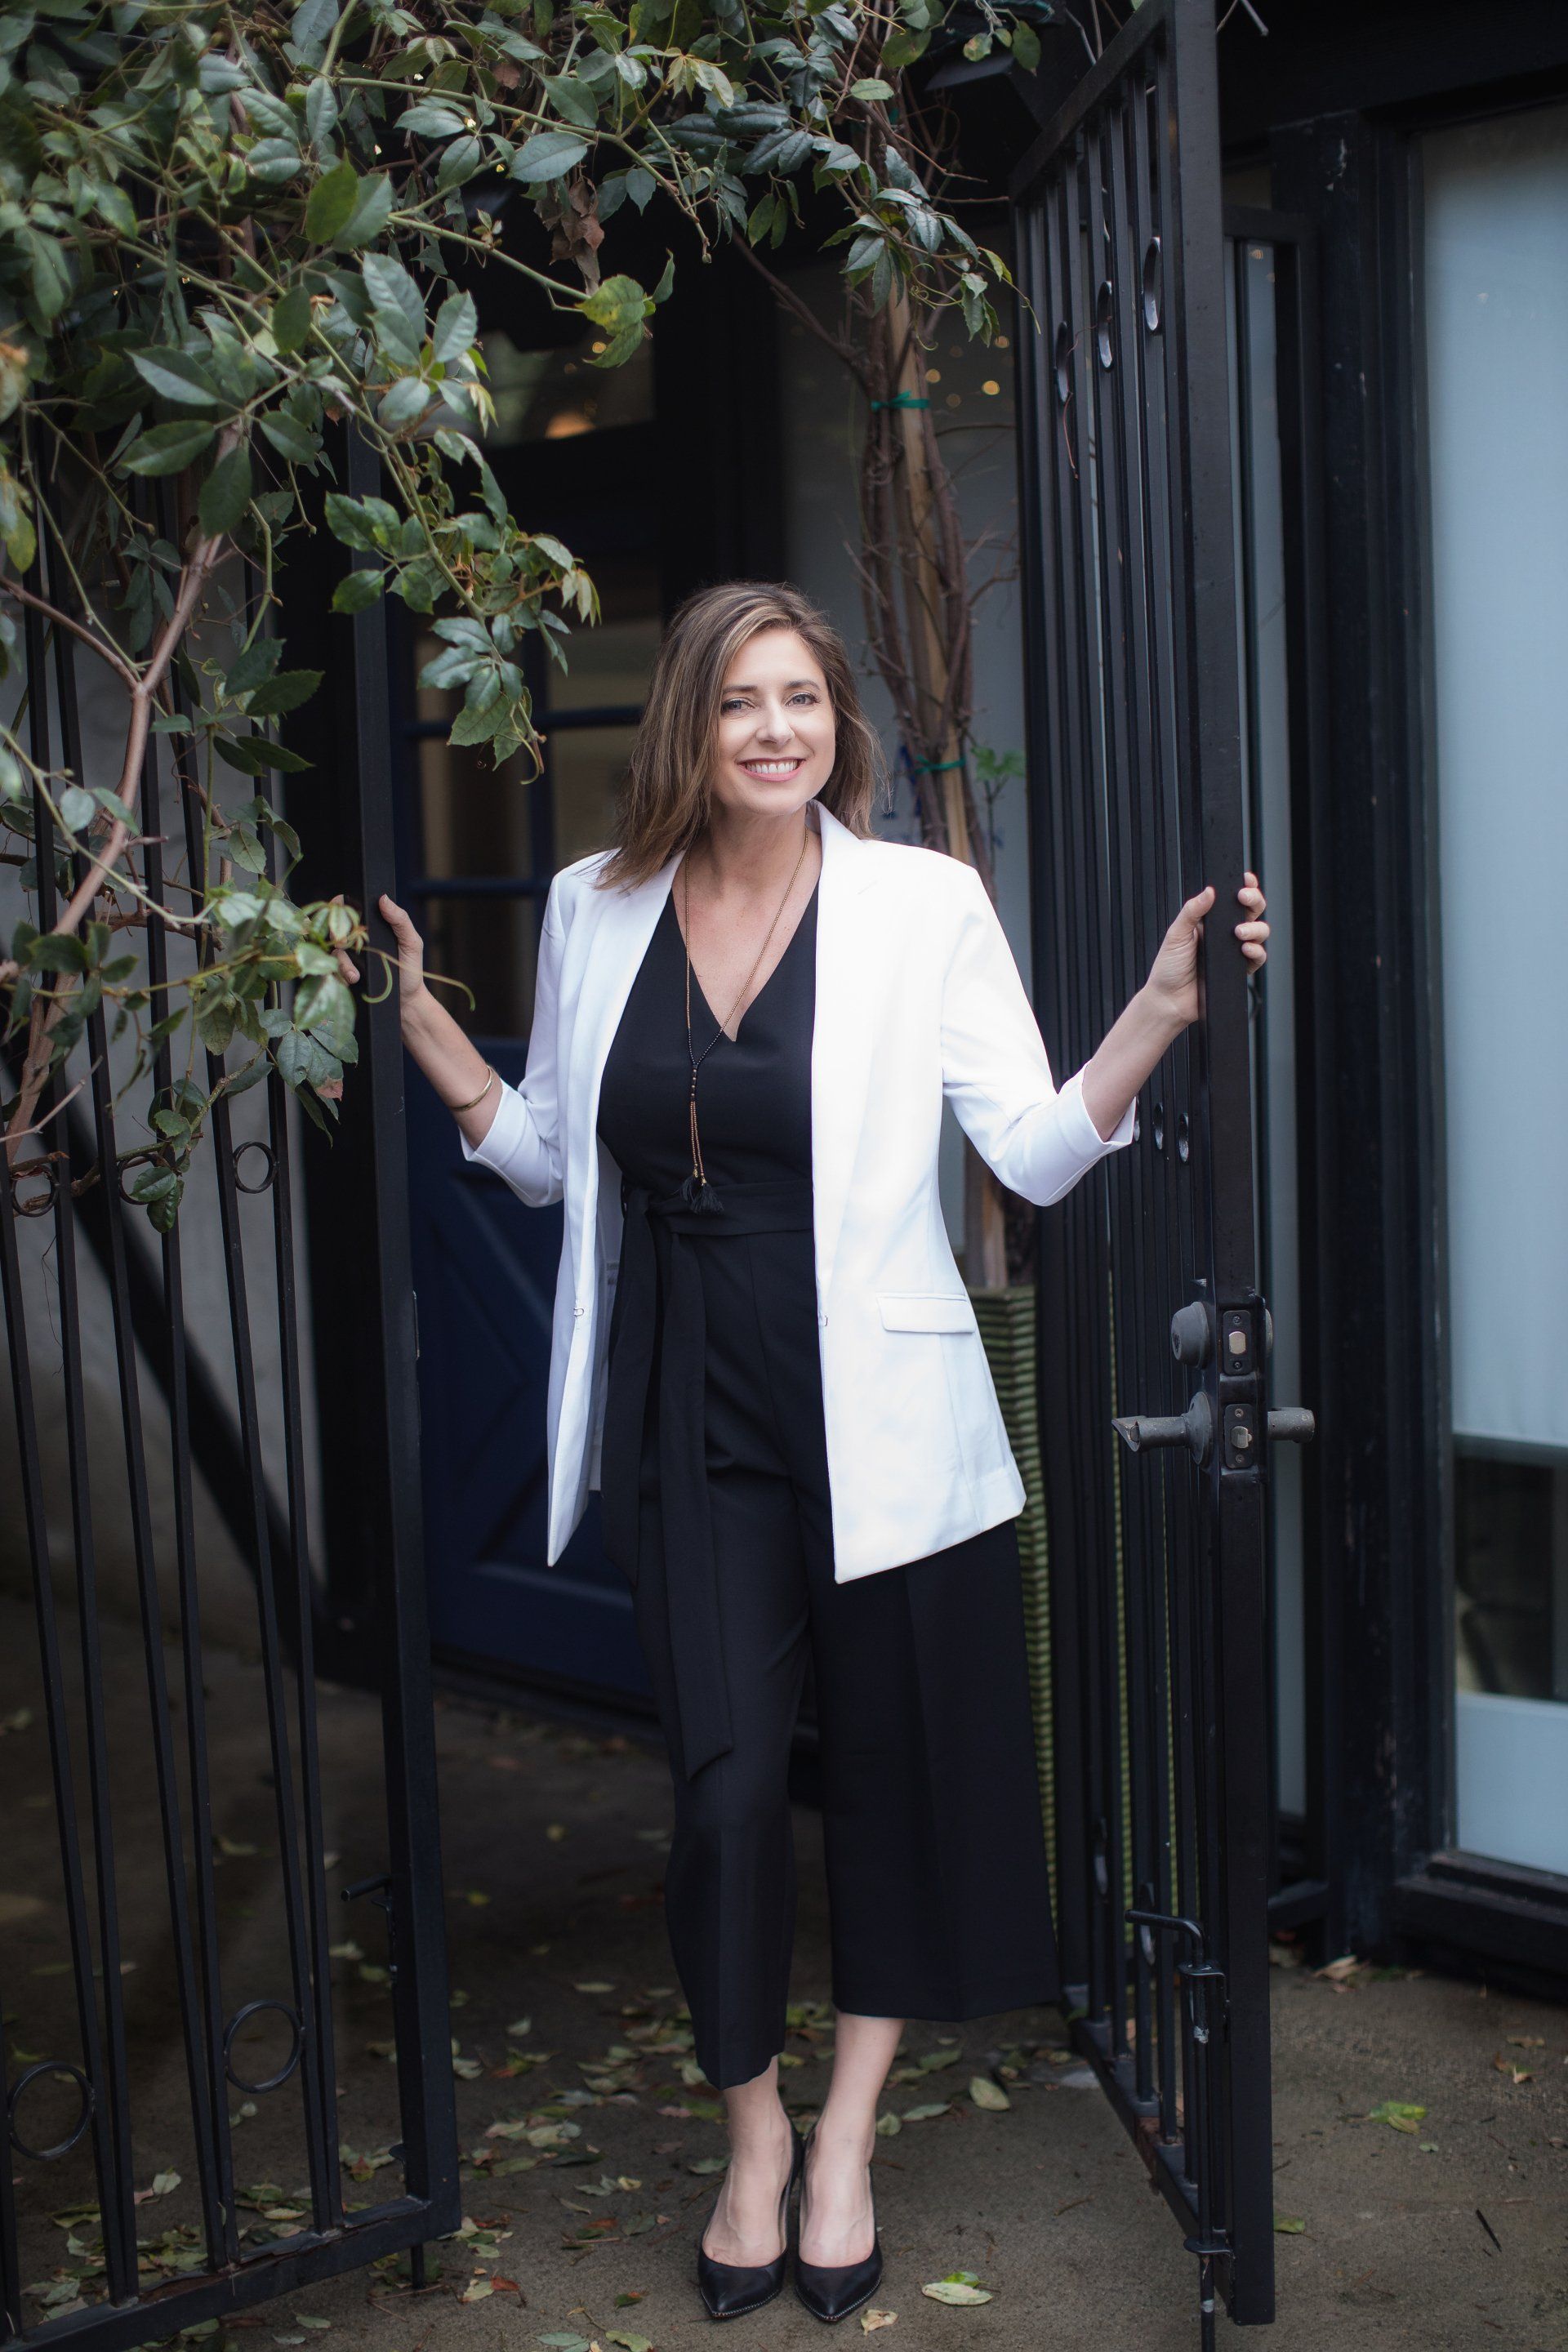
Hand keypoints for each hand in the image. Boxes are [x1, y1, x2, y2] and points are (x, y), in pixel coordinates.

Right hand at [332, 892, 427, 1021]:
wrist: (406, 1001)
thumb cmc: (409, 969)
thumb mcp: (411, 943)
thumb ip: (400, 920)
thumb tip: (383, 898)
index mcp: (370, 926)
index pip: (347, 907)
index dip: (339, 906)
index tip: (341, 912)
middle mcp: (355, 939)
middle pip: (333, 927)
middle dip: (336, 934)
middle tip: (343, 942)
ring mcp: (348, 957)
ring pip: (332, 951)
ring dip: (341, 961)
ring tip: (354, 975)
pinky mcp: (343, 974)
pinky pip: (332, 969)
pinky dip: (341, 974)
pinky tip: (353, 980)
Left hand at [1143, 872, 1268, 1029]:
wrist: (1169, 1001)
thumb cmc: (1168, 968)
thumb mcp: (1176, 935)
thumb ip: (1192, 911)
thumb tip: (1209, 891)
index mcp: (1210, 922)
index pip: (1231, 900)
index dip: (1244, 888)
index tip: (1246, 880)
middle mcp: (1224, 934)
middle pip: (1251, 911)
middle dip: (1254, 900)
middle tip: (1244, 898)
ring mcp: (1233, 951)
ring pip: (1259, 932)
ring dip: (1255, 928)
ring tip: (1239, 932)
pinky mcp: (1239, 970)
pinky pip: (1257, 957)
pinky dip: (1256, 951)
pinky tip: (1246, 949)